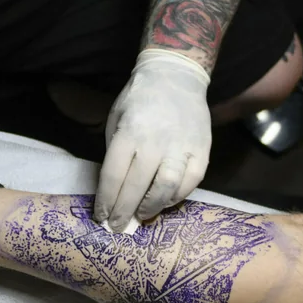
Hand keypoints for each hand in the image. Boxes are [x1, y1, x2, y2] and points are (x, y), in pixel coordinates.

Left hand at [95, 49, 211, 230]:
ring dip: (151, 207)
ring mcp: (181, 146)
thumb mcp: (115, 119)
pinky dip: (177, 196)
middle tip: (117, 227)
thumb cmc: (138, 99)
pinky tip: (165, 201)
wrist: (175, 75)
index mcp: (129, 132)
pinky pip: (191, 182)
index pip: (113, 176)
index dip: (106, 201)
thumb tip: (113, 189)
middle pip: (136, 187)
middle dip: (123, 212)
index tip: (101, 216)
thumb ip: (115, 152)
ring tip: (141, 216)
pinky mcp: (202, 149)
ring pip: (166, 189)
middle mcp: (155, 141)